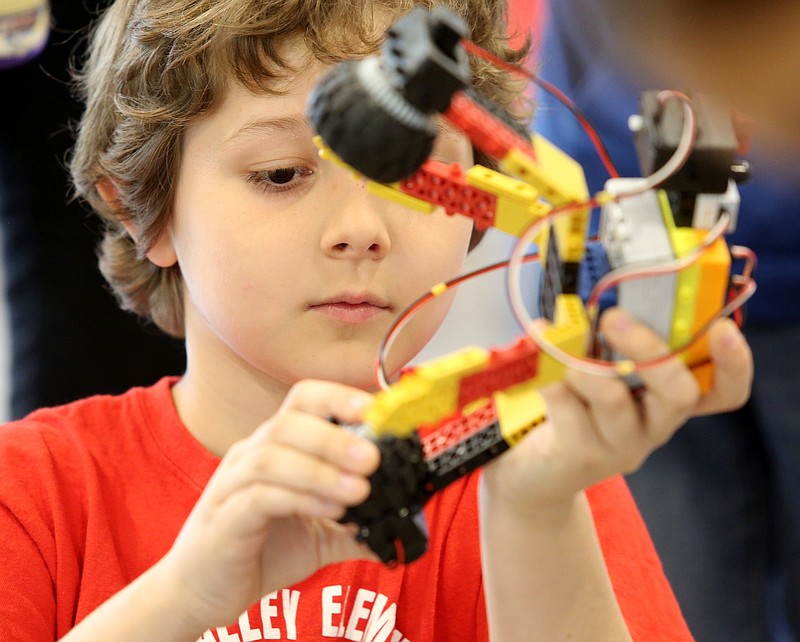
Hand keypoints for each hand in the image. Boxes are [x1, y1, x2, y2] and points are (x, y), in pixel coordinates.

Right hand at [156, 380, 380, 630]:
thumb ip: (358, 522)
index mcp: (276, 446)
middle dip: (334, 436)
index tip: (378, 411)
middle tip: (373, 458)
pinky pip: (258, 497)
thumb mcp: (321, 533)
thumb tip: (405, 518)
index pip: (304, 399)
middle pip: (288, 422)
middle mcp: (250, 455)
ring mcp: (232, 485)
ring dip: (320, 469)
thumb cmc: (261, 549)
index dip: (340, 397)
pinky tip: (330, 512)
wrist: (204, 589)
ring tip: (359, 489)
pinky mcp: (223, 519)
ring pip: (272, 456)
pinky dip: (298, 498)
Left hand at [482, 308, 752, 513]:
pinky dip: (547, 376)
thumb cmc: (572, 411)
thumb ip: (608, 345)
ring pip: (613, 400)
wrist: (537, 476)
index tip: (723, 329)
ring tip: (557, 344)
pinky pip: (566, 407)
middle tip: (613, 318)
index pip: (724, 392)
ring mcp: (618, 446)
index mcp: (666, 401)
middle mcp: (653, 427)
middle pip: (677, 393)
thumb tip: (597, 300)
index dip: (733, 364)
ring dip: (582, 364)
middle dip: (648, 349)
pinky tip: (536, 358)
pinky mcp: (579, 456)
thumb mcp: (598, 375)